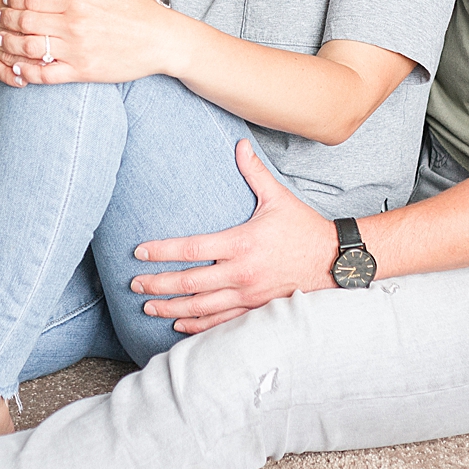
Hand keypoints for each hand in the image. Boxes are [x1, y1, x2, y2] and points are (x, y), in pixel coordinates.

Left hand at [0, 0, 187, 86]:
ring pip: (28, 48)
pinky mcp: (82, 72)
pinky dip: (26, 72)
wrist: (163, 41)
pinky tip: (16, 67)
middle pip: (24, 21)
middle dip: (3, 19)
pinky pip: (45, 74)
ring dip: (7, 44)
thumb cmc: (138, 7)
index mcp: (77, 0)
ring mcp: (76, 51)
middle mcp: (73, 26)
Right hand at [0, 0, 65, 84]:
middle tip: (53, 52)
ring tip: (42, 68)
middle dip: (30, 41)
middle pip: (10, 30)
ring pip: (3, 51)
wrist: (36, 14)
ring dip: (22, 61)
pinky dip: (6, 75)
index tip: (56, 23)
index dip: (35, 14)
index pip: (17, 4)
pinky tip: (23, 81)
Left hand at [128, 141, 337, 332]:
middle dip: (158, 284)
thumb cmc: (303, 228)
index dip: (161, 252)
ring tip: (148, 307)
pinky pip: (221, 322)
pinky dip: (197, 325)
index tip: (139, 253)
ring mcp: (248, 295)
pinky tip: (179, 325)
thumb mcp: (278, 198)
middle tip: (135, 283)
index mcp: (241, 243)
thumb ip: (254, 173)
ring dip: (171, 308)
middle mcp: (241, 272)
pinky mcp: (255, 309)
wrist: (333, 261)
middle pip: (189, 282)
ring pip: (201, 307)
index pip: (191, 248)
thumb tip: (240, 143)